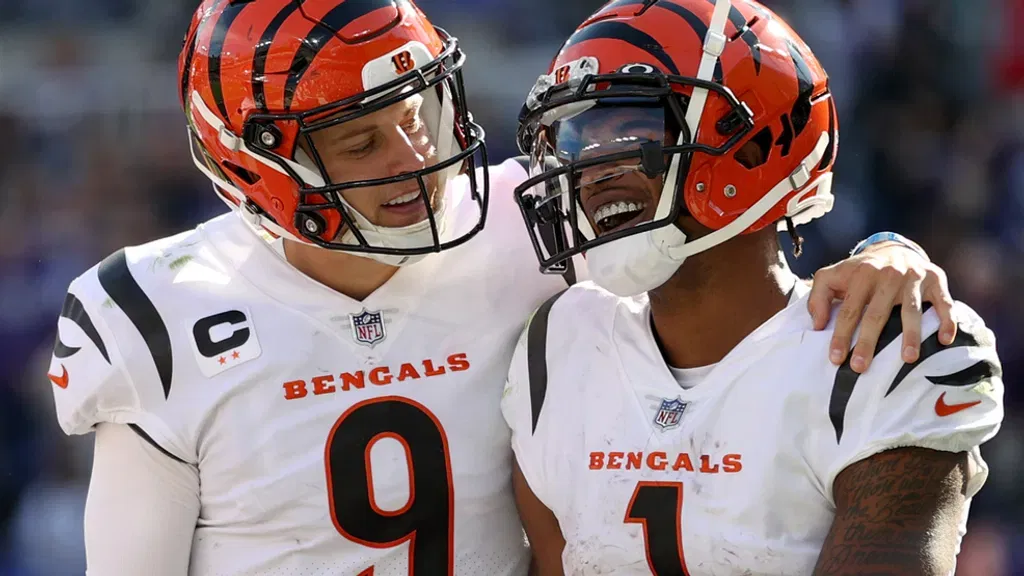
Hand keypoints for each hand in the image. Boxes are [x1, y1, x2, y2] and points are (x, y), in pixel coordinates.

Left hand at [807, 242, 957, 372]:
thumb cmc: (859, 272)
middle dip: (868, 342)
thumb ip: (818, 297)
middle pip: (877, 313)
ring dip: (911, 335)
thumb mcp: (832, 277)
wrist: (894, 248)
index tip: (836, 359)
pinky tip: (944, 340)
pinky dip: (947, 320)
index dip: (841, 335)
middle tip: (861, 367)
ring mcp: (913, 277)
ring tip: (908, 358)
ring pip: (911, 310)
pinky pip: (944, 302)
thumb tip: (818, 325)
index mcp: (861, 275)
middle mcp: (888, 275)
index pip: (849, 310)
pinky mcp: (936, 280)